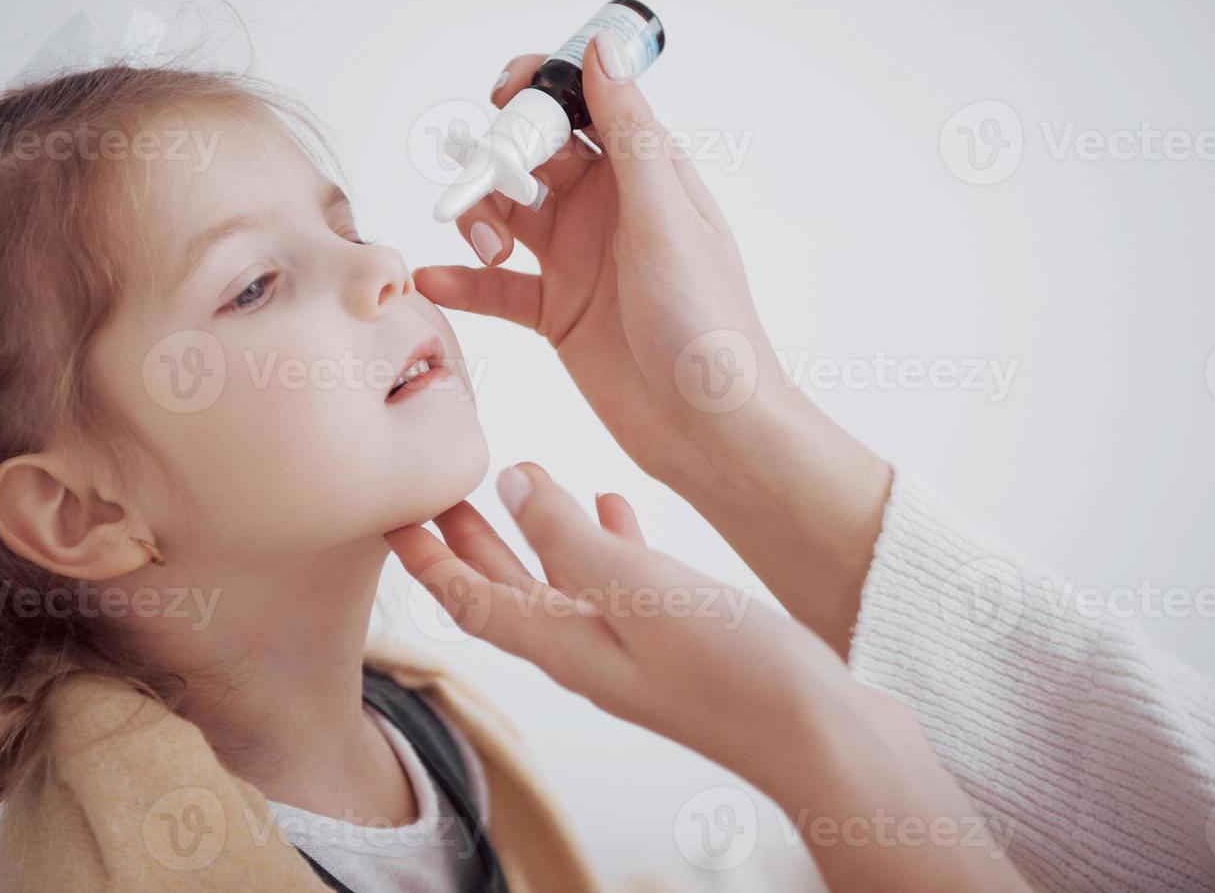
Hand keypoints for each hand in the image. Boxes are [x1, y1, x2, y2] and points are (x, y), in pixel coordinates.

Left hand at [386, 462, 859, 789]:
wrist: (823, 737)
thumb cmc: (734, 671)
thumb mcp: (639, 590)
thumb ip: (567, 537)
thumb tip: (510, 484)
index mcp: (563, 645)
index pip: (468, 598)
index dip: (424, 557)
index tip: (391, 509)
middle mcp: (587, 650)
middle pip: (506, 589)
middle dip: (467, 538)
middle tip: (440, 486)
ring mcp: (633, 646)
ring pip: (563, 580)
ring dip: (536, 531)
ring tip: (521, 477)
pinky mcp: (675, 638)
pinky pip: (621, 582)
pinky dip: (606, 540)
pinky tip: (613, 504)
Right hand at [416, 39, 779, 486]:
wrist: (707, 427)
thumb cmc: (707, 322)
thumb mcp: (665, 216)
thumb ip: (629, 134)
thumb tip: (603, 48)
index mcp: (644, 174)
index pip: (584, 104)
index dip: (540, 90)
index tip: (503, 98)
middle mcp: (606, 209)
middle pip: (533, 155)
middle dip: (499, 156)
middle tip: (484, 177)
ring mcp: (577, 260)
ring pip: (507, 214)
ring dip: (481, 217)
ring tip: (486, 245)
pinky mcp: (555, 312)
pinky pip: (496, 287)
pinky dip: (464, 281)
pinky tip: (437, 283)